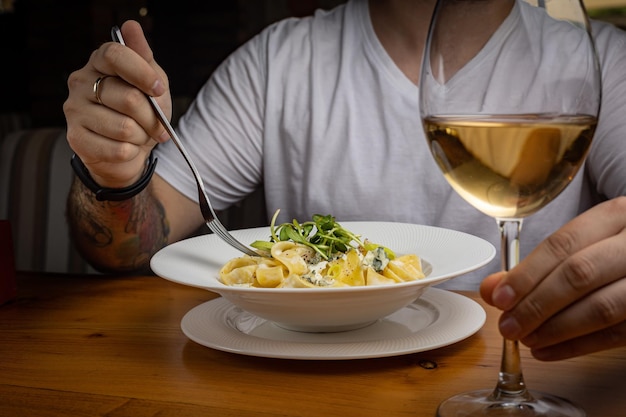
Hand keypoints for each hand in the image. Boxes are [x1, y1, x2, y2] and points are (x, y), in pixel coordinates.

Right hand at [63, 20, 170, 188]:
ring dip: (142, 136)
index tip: (159, 89)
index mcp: (99, 63)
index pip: (115, 55)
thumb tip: (131, 27)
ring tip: (139, 135)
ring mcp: (74, 110)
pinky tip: (127, 147)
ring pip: (125, 127)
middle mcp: (81, 82)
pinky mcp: (76, 138)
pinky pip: (118, 149)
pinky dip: (132, 151)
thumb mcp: (151, 83)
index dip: (143, 73)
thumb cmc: (141, 113)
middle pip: (129, 98)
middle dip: (152, 117)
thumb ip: (145, 59)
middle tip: (156, 125)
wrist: (128, 150)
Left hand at [480, 197, 625, 360]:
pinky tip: (548, 350)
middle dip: (536, 304)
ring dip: (555, 329)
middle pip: (579, 274)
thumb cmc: (615, 249)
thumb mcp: (584, 243)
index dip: (526, 274)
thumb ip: (537, 264)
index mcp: (616, 216)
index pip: (562, 244)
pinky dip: (578, 346)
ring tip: (527, 339)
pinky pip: (617, 334)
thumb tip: (492, 289)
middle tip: (508, 326)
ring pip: (601, 307)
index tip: (499, 297)